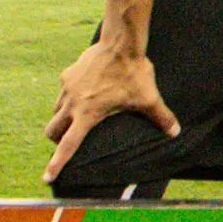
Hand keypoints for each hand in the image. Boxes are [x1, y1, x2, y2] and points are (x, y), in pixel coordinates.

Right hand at [44, 39, 178, 180]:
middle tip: (67, 141)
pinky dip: (68, 98)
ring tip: (77, 118)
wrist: (120, 43)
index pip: (68, 145)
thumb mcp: (149, 98)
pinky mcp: (67, 75)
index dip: (57, 163)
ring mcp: (66, 88)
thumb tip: (175, 132)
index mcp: (88, 114)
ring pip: (55, 111)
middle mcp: (72, 103)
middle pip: (52, 130)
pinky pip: (62, 92)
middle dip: (56, 140)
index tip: (47, 178)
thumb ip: (161, 117)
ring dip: (61, 118)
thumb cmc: (134, 72)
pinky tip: (84, 93)